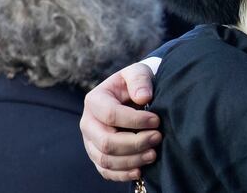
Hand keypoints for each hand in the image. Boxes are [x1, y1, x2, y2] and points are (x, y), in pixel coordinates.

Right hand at [80, 62, 160, 180]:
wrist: (134, 95)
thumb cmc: (136, 83)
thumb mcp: (138, 72)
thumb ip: (139, 80)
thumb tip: (143, 97)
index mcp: (94, 100)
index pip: (110, 115)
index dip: (135, 120)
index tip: (157, 120)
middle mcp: (88, 123)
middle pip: (106, 142)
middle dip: (135, 143)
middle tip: (158, 138)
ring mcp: (90, 142)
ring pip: (105, 159)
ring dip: (132, 160)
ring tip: (154, 154)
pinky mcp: (97, 155)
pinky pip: (105, 171)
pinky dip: (122, 174)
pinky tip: (140, 170)